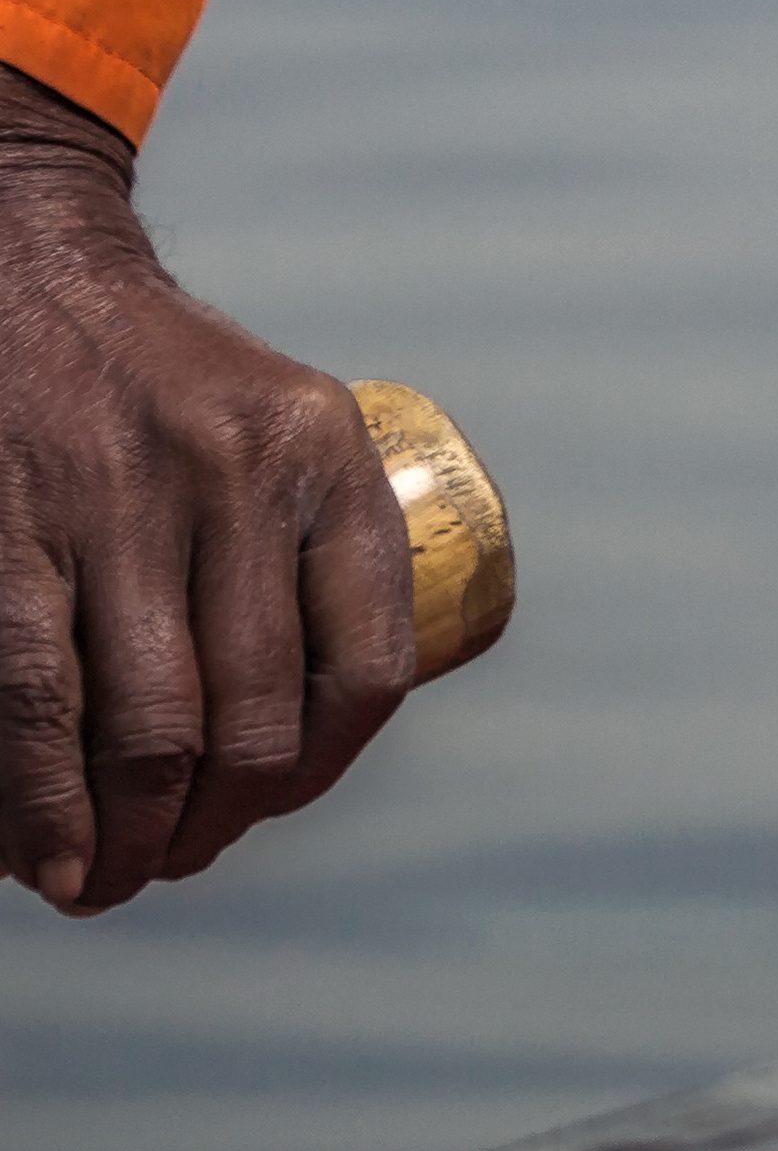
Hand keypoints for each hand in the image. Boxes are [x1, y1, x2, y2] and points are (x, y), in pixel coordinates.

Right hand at [0, 64, 414, 911]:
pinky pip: (37, 696)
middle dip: (213, 824)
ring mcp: (119, 497)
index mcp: (326, 456)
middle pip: (255, 715)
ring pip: (146, 725)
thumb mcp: (275, 429)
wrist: (24, 269)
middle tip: (173, 865)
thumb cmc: (156, 387)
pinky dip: (42, 800)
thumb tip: (293, 742)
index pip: (368, 661)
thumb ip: (296, 548)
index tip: (266, 808)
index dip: (321, 769)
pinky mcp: (11, 526)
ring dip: (129, 835)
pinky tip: (46, 854)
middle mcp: (237, 473)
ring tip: (108, 881)